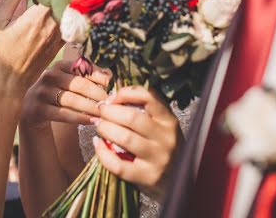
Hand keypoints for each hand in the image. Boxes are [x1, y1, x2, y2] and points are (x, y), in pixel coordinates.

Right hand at [0, 0, 62, 99]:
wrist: (5, 86)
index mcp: (36, 18)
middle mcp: (51, 28)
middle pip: (68, 2)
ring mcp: (56, 40)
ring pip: (70, 14)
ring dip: (70, 1)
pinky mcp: (56, 49)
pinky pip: (69, 27)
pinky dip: (70, 16)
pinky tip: (65, 12)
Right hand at [21, 59, 110, 129]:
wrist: (32, 109)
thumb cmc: (58, 93)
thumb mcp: (68, 81)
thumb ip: (86, 77)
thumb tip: (109, 76)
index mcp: (59, 65)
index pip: (83, 69)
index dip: (98, 77)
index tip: (111, 86)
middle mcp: (49, 76)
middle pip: (79, 84)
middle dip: (97, 94)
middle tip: (110, 103)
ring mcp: (42, 92)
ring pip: (72, 100)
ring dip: (90, 107)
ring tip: (104, 113)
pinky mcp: (38, 109)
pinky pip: (63, 114)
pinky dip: (79, 118)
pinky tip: (92, 121)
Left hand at [92, 86, 182, 200]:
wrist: (177, 182)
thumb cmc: (163, 149)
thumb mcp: (162, 127)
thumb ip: (146, 112)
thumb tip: (113, 98)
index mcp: (169, 121)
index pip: (148, 97)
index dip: (125, 93)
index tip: (112, 97)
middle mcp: (166, 139)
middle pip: (131, 117)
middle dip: (109, 111)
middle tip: (100, 111)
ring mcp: (157, 159)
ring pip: (124, 138)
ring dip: (105, 128)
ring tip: (98, 125)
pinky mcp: (147, 177)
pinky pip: (118, 164)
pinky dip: (103, 153)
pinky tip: (98, 144)